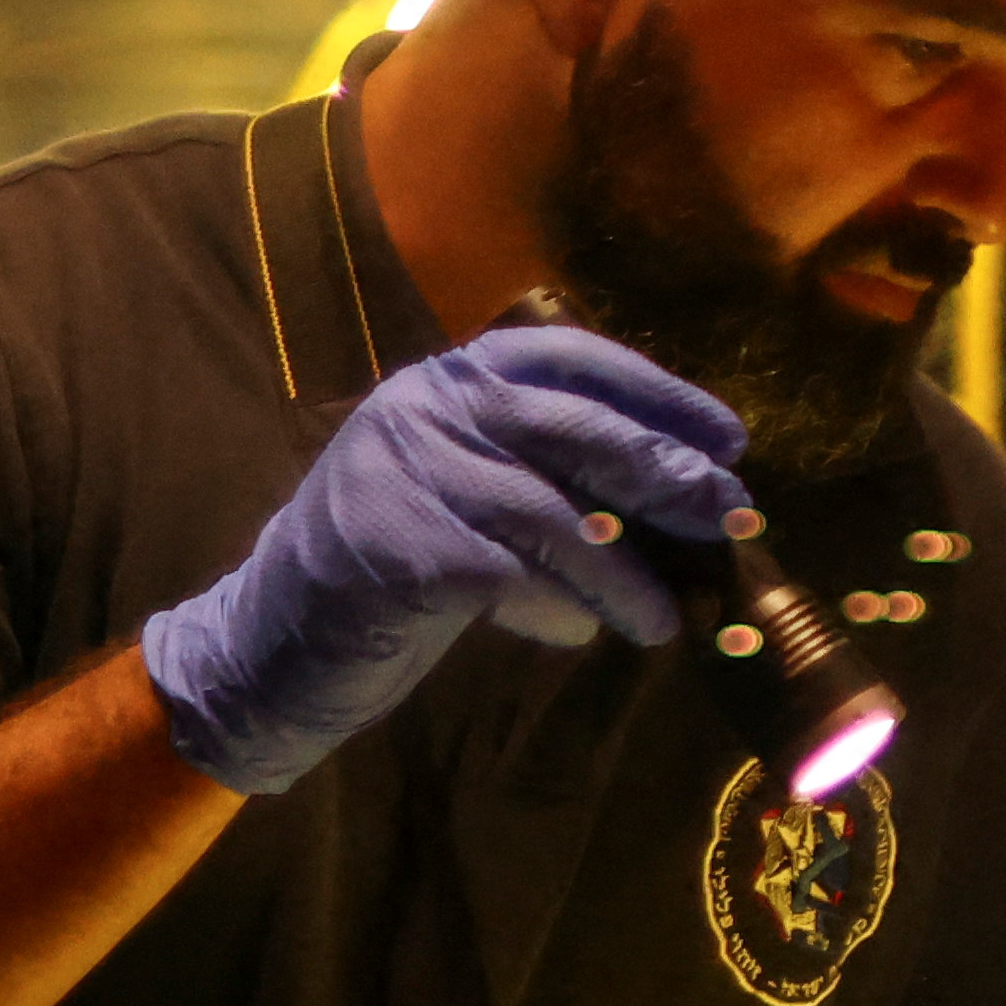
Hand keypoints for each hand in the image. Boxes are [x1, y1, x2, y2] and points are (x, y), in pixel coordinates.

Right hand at [137, 326, 755, 797]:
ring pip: (557, 514)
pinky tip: (576, 633)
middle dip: (669, 476)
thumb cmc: (387, 577)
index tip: (727, 437)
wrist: (270, 648)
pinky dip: (559, 610)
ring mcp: (408, 471)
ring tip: (665, 618)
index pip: (568, 357)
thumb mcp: (463, 498)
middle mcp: (426, 407)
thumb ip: (542, 476)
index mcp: (445, 380)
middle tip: (735, 519)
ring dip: (627, 572)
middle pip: (578, 428)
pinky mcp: (403, 546)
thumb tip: (675, 496)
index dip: (657, 392)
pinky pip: (515, 576)